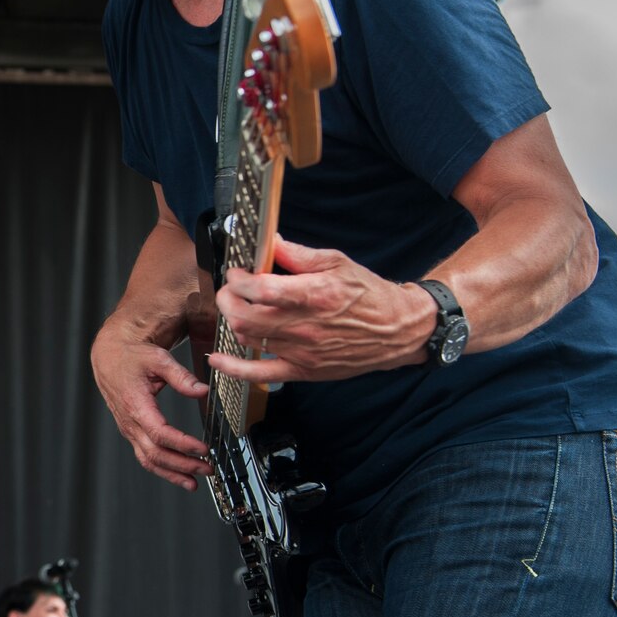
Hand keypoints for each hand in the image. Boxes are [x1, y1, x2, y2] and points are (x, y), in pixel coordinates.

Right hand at [90, 324, 210, 489]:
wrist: (110, 356)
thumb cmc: (132, 356)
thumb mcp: (158, 359)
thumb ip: (181, 376)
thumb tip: (202, 390)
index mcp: (135, 404)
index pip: (160, 433)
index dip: (183, 444)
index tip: (203, 449)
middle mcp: (129, 421)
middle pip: (155, 453)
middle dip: (182, 464)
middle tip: (206, 468)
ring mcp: (129, 428)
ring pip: (148, 460)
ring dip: (172, 473)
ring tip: (194, 482)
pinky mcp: (131, 431)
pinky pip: (144, 455)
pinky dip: (162, 468)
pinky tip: (178, 474)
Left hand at [211, 236, 431, 383]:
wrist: (399, 329)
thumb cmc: (369, 294)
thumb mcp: (336, 262)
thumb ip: (296, 254)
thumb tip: (268, 241)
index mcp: (313, 294)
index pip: (259, 289)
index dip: (239, 280)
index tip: (238, 273)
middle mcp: (305, 325)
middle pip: (245, 316)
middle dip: (227, 299)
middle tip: (231, 289)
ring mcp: (303, 351)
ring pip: (248, 339)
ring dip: (233, 321)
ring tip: (239, 308)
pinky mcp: (304, 370)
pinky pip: (261, 374)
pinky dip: (234, 369)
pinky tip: (218, 361)